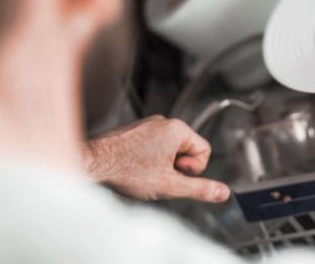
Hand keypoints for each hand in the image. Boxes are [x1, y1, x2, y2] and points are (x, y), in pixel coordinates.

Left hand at [83, 115, 230, 201]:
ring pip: (170, 149)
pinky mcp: (135, 129)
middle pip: (187, 149)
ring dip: (162, 163)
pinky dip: (149, 158)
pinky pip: (154, 145)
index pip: (204, 151)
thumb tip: (223, 192)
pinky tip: (134, 166)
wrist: (90, 163)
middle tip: (157, 175)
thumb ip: (199, 188)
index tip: (172, 175)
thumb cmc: (126, 171)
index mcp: (177, 129)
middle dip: (176, 167)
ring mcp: (148, 124)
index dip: (192, 170)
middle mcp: (164, 121)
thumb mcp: (169, 185)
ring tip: (143, 172)